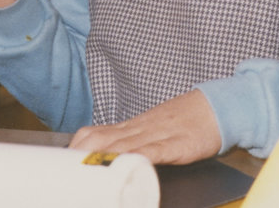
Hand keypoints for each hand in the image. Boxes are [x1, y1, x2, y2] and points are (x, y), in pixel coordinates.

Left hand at [68, 90, 221, 164]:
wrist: (218, 106)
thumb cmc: (187, 120)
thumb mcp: (155, 129)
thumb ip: (133, 143)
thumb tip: (110, 158)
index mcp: (132, 126)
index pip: (95, 133)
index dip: (76, 146)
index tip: (60, 161)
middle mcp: (140, 128)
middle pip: (101, 139)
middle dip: (80, 156)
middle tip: (65, 171)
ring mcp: (158, 134)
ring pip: (122, 145)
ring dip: (101, 158)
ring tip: (85, 173)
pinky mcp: (179, 143)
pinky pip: (156, 150)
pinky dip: (140, 157)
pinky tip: (129, 165)